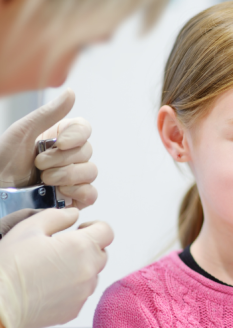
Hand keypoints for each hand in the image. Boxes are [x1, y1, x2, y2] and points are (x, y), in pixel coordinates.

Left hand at [0, 88, 97, 208]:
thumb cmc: (2, 160)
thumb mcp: (22, 132)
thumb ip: (49, 113)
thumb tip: (71, 92)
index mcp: (60, 136)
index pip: (84, 130)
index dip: (77, 136)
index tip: (60, 143)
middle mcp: (70, 156)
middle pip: (88, 152)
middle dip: (62, 160)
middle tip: (39, 165)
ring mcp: (74, 177)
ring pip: (90, 172)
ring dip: (67, 176)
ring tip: (44, 181)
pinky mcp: (74, 197)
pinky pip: (91, 194)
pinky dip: (78, 192)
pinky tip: (59, 193)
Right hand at [0, 208, 112, 327]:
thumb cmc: (11, 266)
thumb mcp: (29, 228)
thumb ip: (57, 216)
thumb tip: (72, 214)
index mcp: (81, 246)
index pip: (107, 231)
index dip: (95, 227)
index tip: (81, 230)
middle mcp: (88, 270)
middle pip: (101, 253)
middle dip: (87, 248)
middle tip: (63, 249)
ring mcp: (83, 292)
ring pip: (92, 275)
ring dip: (80, 269)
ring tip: (53, 269)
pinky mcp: (74, 310)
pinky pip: (81, 294)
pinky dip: (72, 289)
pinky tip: (50, 286)